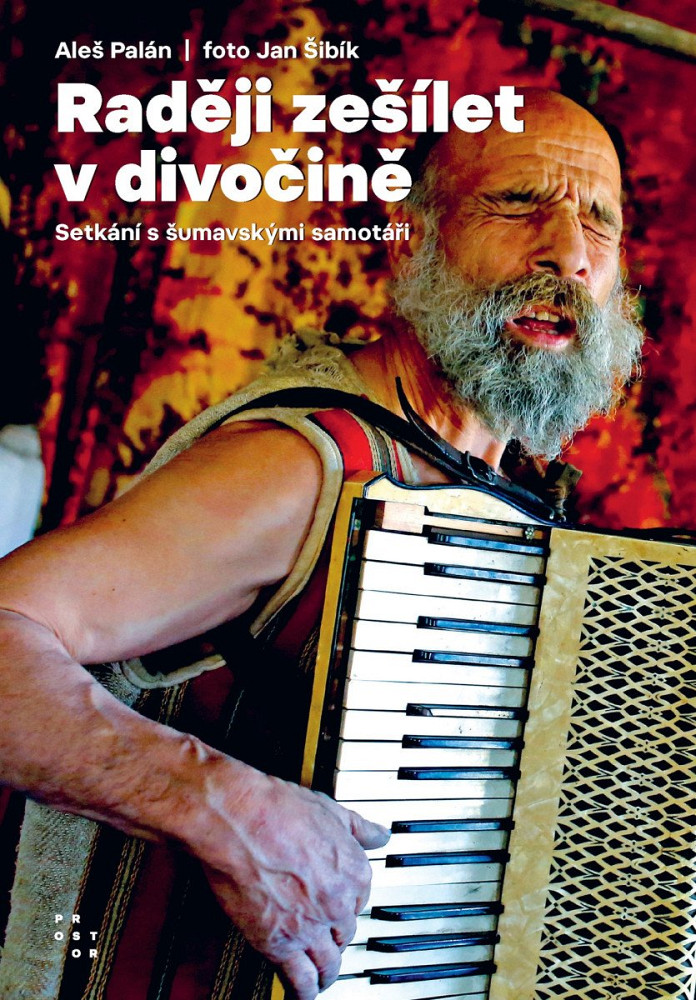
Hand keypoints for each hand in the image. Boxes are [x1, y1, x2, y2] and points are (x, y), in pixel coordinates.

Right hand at [195, 765, 389, 999]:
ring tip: (323, 976)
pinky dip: (305, 992)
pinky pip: (300, 981)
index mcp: (354, 871)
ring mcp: (310, 926)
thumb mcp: (329, 810)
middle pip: (344, 931)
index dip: (347, 903)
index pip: (360, 899)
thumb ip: (359, 827)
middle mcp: (338, 903)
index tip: (339, 905)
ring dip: (328, 972)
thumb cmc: (277, 809)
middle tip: (326, 936)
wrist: (239, 819)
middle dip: (335, 935)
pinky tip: (304, 995)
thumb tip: (379, 835)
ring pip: (329, 963)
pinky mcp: (279, 944)